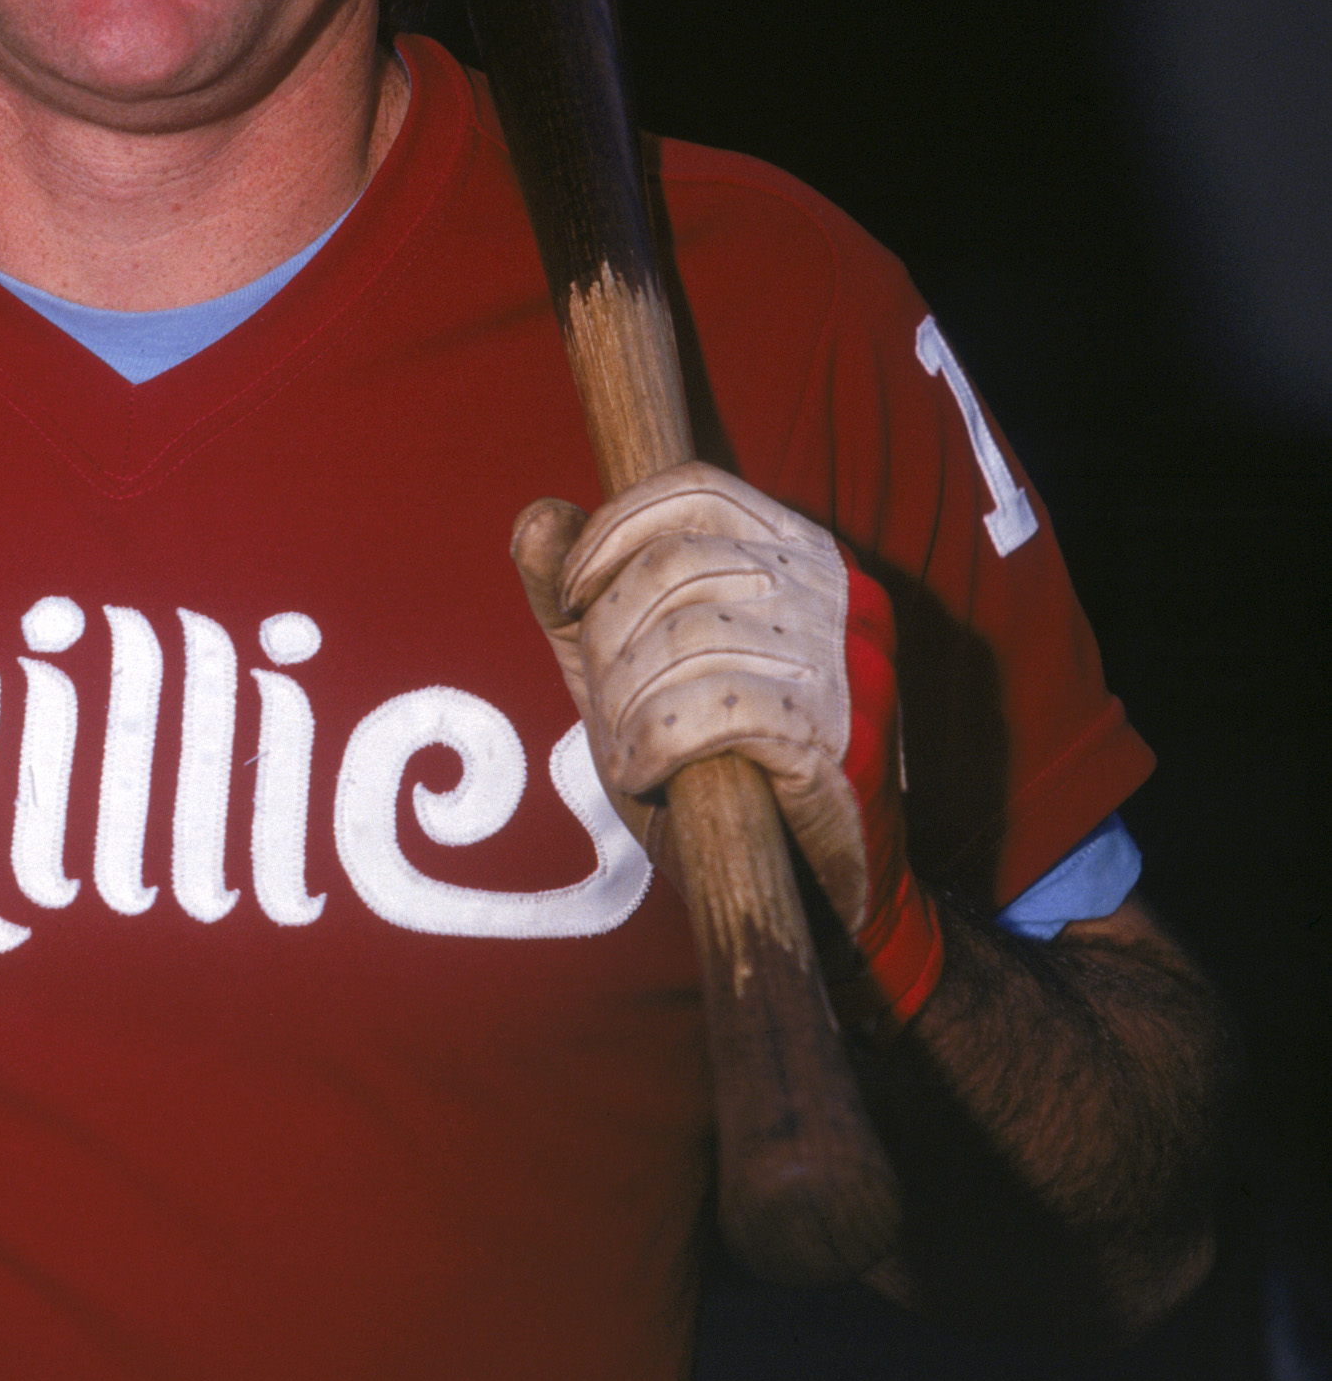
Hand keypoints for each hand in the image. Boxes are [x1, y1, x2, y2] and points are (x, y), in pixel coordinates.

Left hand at [511, 463, 942, 1022]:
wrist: (815, 888)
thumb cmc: (719, 772)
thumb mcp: (630, 673)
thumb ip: (579, 601)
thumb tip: (535, 519)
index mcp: (794, 553)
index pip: (694, 492)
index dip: (612, 534)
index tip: (571, 599)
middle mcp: (832, 592)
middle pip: (679, 566)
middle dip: (609, 637)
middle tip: (602, 704)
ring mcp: (844, 662)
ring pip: (693, 636)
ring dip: (628, 701)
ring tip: (626, 748)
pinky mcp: (837, 736)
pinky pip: (722, 710)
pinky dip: (657, 742)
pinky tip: (646, 774)